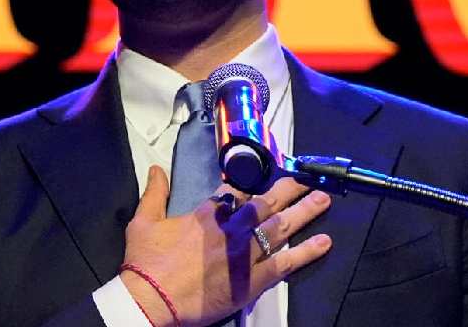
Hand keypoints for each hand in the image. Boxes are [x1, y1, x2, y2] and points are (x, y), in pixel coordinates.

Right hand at [120, 165, 331, 326]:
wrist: (151, 299)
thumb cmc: (146, 262)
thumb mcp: (143, 221)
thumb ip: (154, 193)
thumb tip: (156, 169)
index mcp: (207, 214)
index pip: (237, 193)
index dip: (255, 185)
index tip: (270, 177)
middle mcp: (231, 228)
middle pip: (267, 204)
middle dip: (289, 190)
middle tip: (309, 180)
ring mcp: (244, 253)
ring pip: (281, 228)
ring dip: (304, 212)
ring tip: (323, 200)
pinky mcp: (252, 280)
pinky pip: (285, 263)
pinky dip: (306, 252)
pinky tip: (323, 242)